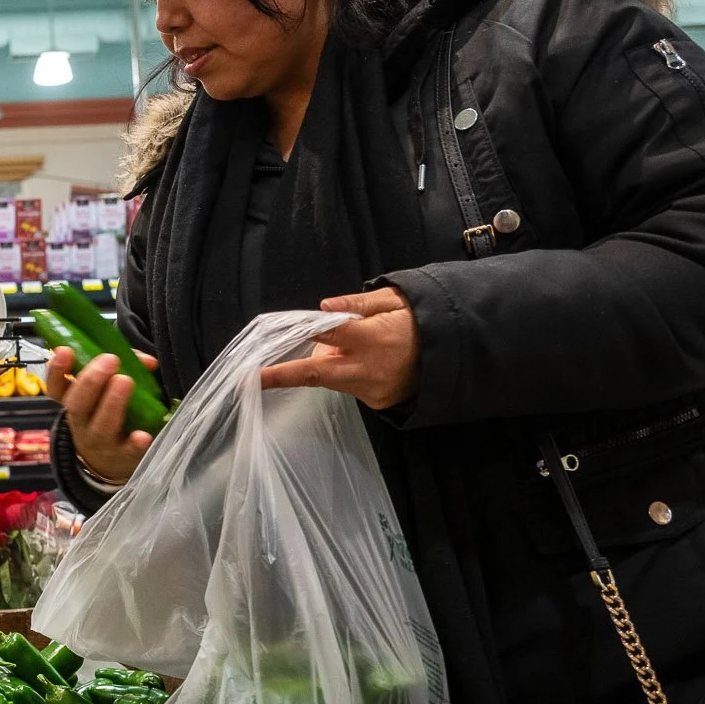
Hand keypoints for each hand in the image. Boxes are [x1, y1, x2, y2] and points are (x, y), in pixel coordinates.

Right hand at [46, 346, 158, 483]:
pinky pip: (127, 451)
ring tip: (125, 381)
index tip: (65, 350)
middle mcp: (81, 423)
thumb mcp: (107, 391)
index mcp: (73, 403)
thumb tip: (148, 361)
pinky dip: (134, 444)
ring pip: (100, 427)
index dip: (57, 370)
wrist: (110, 462)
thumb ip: (127, 367)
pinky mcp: (122, 457)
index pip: (56, 388)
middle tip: (110, 360)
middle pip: (77, 405)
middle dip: (91, 381)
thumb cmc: (108, 415)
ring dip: (112, 403)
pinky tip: (142, 435)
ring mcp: (100, 443)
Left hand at [258, 287, 420, 408]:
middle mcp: (369, 368)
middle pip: (316, 374)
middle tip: (248, 380)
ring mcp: (372, 389)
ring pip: (332, 378)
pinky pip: (348, 386)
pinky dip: (345, 372)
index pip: (328, 335)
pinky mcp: (376, 402)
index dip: (298, 335)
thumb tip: (323, 308)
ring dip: (327, 362)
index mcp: (373, 338)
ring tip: (350, 345)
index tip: (272, 339)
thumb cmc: (421, 320)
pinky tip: (364, 361)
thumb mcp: (395, 300)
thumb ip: (358, 304)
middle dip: (281, 376)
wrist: (455, 355)